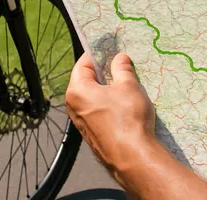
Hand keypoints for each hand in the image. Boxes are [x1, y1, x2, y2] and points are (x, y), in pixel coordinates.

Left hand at [65, 53, 155, 172]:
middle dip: (103, 73)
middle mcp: (74, 106)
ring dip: (107, 90)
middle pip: (86, 81)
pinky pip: (97, 112)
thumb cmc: (127, 118)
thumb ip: (122, 69)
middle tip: (121, 66)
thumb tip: (120, 58)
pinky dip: (108, 105)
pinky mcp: (92, 135)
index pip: (83, 64)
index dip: (97, 55)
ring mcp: (81, 123)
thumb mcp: (128, 86)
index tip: (111, 50)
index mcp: (77, 91)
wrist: (132, 156)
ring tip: (126, 85)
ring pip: (93, 98)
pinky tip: (124, 105)